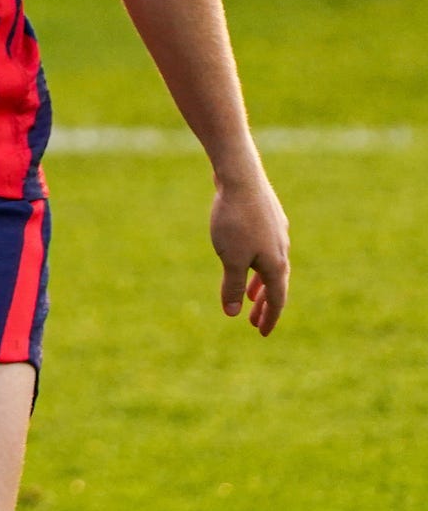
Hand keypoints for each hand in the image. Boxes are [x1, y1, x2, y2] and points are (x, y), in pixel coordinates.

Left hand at [210, 172, 289, 334]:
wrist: (240, 177)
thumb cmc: (234, 220)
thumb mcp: (230, 258)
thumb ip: (231, 286)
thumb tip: (232, 313)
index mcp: (276, 264)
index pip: (277, 300)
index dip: (270, 318)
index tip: (262, 334)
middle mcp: (282, 250)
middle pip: (276, 285)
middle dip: (265, 306)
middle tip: (254, 323)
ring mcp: (276, 233)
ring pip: (270, 266)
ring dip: (260, 284)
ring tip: (250, 297)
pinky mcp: (267, 218)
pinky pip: (264, 250)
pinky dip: (256, 263)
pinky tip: (245, 259)